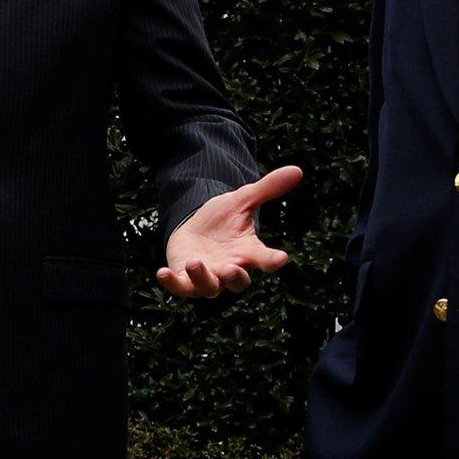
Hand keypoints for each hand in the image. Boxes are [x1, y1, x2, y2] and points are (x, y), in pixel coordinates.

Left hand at [158, 165, 302, 296]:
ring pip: (209, 288)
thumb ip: (268, 188)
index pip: (265, 259)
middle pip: (237, 282)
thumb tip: (297, 170)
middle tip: (230, 268)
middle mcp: (230, 268)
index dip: (272, 260)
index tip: (281, 258)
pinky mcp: (185, 278)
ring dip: (203, 278)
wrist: (197, 227)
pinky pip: (180, 287)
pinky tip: (161, 273)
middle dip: (235, 277)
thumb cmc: (224, 219)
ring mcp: (208, 276)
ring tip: (196, 262)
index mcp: (248, 252)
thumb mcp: (243, 199)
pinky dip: (172, 283)